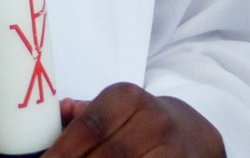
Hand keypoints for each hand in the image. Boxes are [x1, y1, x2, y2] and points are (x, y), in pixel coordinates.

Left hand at [46, 83, 223, 155]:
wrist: (193, 134)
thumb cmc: (139, 123)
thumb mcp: (114, 108)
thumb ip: (82, 115)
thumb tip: (56, 115)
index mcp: (127, 97)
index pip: (90, 126)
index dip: (64, 150)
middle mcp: (153, 120)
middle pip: (110, 155)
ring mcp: (173, 150)